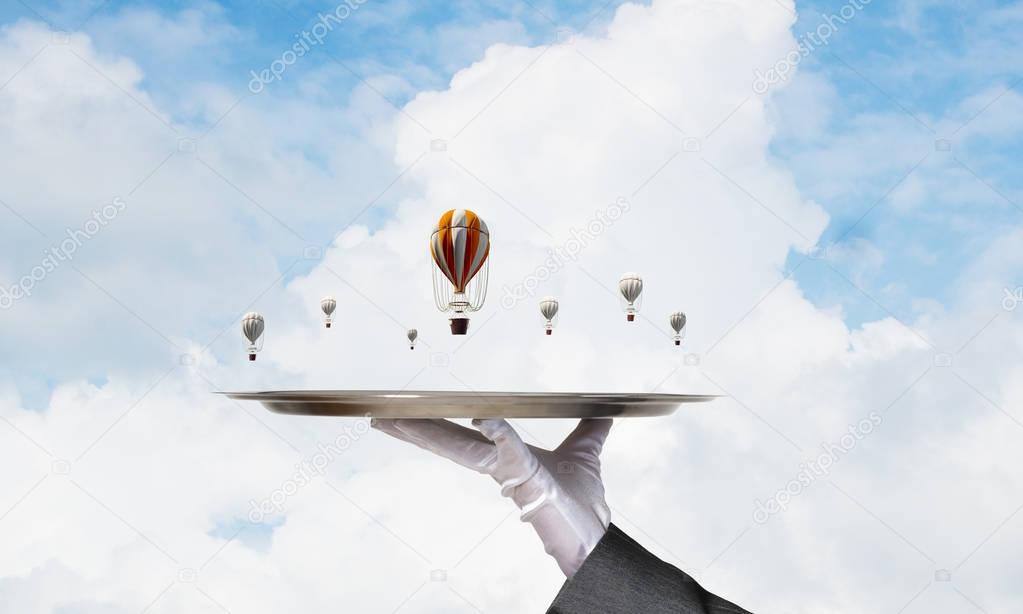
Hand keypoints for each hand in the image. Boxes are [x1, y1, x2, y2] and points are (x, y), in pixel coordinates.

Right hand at [371, 417, 612, 576]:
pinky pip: (511, 450)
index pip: (462, 437)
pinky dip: (498, 432)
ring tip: (397, 420)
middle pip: (450, 443)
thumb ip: (590, 430)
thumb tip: (604, 411)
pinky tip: (483, 418)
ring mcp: (510, 474)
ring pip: (463, 449)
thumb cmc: (584, 505)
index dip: (435, 426)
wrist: (595, 538)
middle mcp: (500, 467)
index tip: (409, 413)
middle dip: (415, 430)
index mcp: (506, 459)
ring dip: (430, 434)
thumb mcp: (586, 453)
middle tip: (383, 416)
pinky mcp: (528, 479)